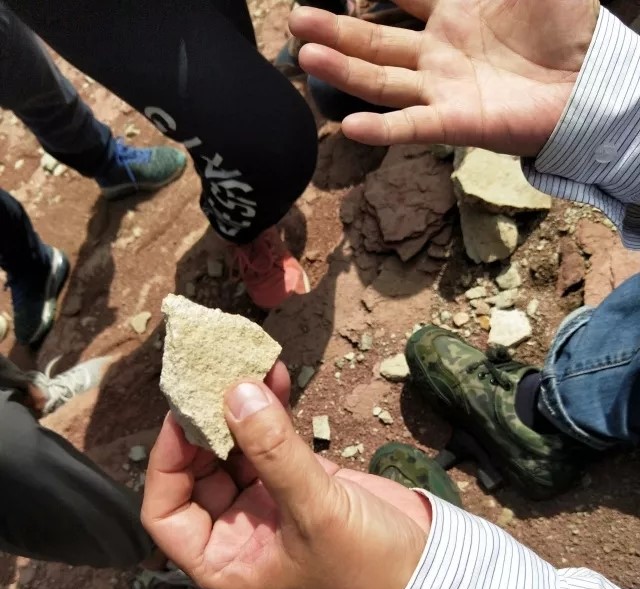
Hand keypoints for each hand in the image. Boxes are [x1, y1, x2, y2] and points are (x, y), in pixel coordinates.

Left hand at [142, 369, 430, 588]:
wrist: (428, 574)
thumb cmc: (365, 568)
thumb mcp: (315, 512)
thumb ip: (274, 452)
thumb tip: (235, 391)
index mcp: (224, 561)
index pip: (166, 513)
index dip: (166, 465)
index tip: (182, 418)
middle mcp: (237, 532)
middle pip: (197, 473)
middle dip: (203, 426)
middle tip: (210, 377)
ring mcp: (267, 505)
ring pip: (235, 450)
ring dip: (237, 409)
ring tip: (243, 364)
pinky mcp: (298, 481)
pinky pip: (272, 441)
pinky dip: (270, 410)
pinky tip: (274, 375)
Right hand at [290, 0, 599, 153]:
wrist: (591, 82)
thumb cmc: (566, 26)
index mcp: (452, 11)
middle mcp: (437, 52)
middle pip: (374, 39)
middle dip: (335, 29)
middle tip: (296, 17)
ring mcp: (442, 89)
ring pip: (381, 79)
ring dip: (342, 70)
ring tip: (306, 55)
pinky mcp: (456, 122)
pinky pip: (412, 126)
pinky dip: (382, 129)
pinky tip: (350, 127)